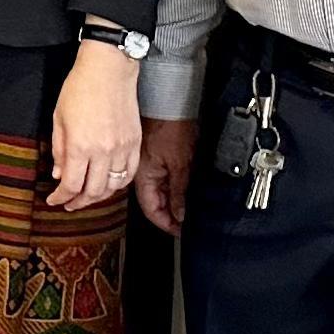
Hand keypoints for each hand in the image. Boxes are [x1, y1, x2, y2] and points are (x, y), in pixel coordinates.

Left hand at [48, 40, 143, 209]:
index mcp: (80, 146)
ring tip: (88, 196)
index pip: (71, 184)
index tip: (53, 200)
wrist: (108, 70)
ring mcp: (122, 148)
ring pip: (113, 186)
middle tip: (69, 203)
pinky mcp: (135, 143)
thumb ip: (59, 150)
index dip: (61, 197)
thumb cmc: (79, 89)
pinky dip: (119, 184)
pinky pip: (130, 173)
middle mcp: (103, 151)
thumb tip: (59, 174)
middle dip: (79, 202)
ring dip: (99, 196)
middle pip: (93, 191)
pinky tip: (109, 184)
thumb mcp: (58, 119)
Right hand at [135, 117, 197, 234]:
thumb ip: (178, 192)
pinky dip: (174, 188)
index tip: (181, 232)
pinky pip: (163, 179)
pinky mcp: (156, 158)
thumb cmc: (171, 126)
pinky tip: (186, 190)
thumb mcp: (180, 164)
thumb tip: (179, 214)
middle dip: (172, 214)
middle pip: (155, 203)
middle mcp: (142, 173)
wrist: (170, 101)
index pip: (151, 210)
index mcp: (142, 177)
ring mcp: (149, 166)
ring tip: (191, 208)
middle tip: (190, 222)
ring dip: (174, 201)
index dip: (166, 224)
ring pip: (160, 192)